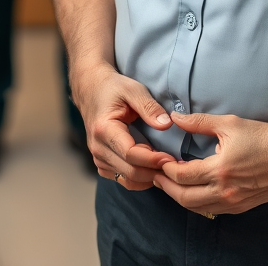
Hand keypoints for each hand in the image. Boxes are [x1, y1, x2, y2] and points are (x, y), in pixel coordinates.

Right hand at [71, 62, 174, 188]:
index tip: (171, 158)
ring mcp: (98, 157)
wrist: (91, 89)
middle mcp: (98, 147)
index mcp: (103, 129)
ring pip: (128, 180)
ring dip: (149, 177)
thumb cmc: (113, 88)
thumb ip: (149, 107)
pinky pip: (123, 179)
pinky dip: (140, 179)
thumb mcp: (133, 89)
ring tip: (167, 168)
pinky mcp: (102, 163)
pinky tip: (153, 168)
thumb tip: (167, 125)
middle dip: (155, 171)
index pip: (131, 154)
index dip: (153, 159)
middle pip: (131, 171)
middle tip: (176, 166)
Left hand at [153, 112, 267, 215]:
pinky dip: (197, 202)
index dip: (164, 168)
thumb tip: (174, 117)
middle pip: (184, 198)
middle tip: (154, 174)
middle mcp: (226, 191)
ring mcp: (235, 202)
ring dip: (179, 196)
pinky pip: (212, 209)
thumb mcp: (230, 123)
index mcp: (220, 169)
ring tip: (168, 182)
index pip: (181, 175)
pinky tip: (191, 190)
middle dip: (166, 187)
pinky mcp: (243, 207)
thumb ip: (199, 122)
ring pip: (197, 207)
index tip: (156, 158)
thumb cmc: (265, 136)